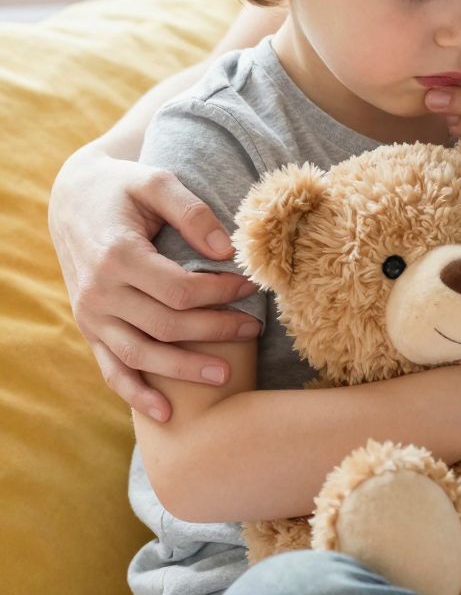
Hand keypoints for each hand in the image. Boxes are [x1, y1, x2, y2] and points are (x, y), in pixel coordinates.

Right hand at [48, 148, 261, 420]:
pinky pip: (112, 369)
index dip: (219, 293)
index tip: (249, 287)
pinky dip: (136, 395)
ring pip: (141, 354)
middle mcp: (100, 290)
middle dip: (215, 330)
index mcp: (118, 254)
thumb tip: (226, 251)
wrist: (73, 200)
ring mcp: (91, 314)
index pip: (179, 289)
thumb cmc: (122, 189)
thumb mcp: (155, 181)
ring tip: (225, 377)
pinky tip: (165, 413)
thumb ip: (192, 211)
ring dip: (183, 369)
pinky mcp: (89, 328)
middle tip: (254, 327)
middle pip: (166, 324)